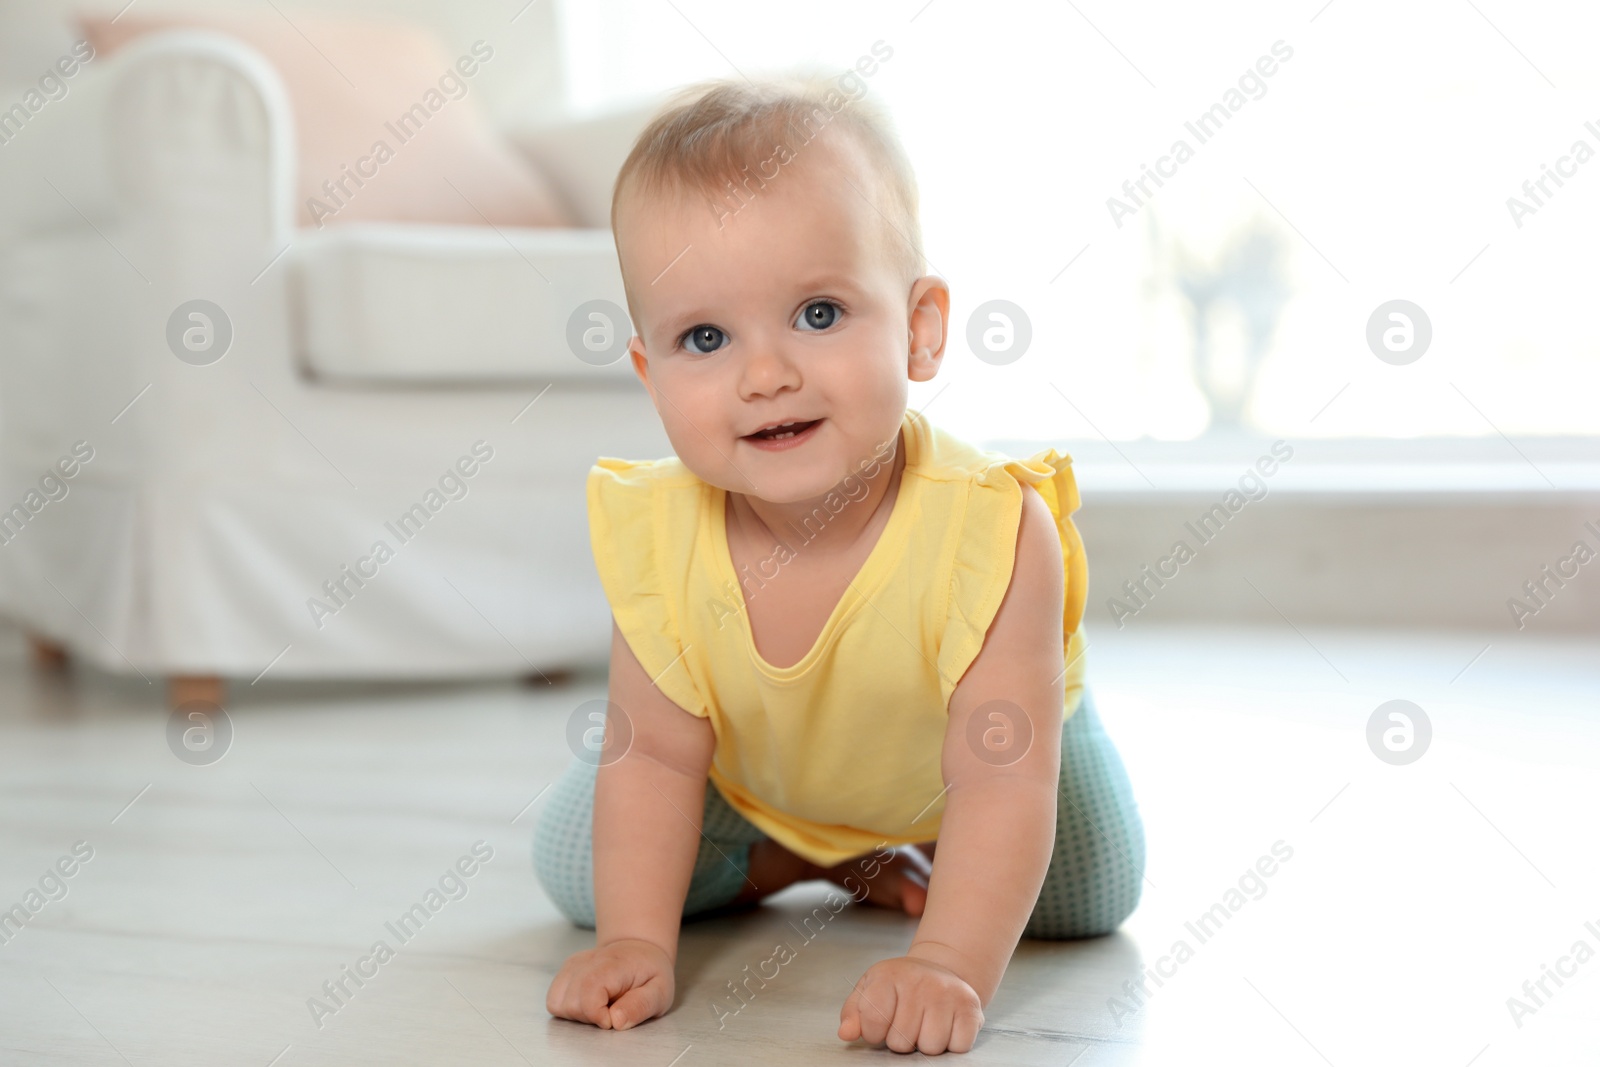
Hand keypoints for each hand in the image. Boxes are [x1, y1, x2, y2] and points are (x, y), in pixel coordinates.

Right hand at [546, 938, 673, 1030]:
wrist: (640, 950)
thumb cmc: (650, 973)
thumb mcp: (660, 992)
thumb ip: (641, 1006)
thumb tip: (616, 1022)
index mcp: (613, 964)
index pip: (589, 993)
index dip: (598, 1016)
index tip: (614, 1018)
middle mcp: (588, 960)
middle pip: (570, 1003)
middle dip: (590, 1018)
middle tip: (611, 1011)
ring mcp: (574, 964)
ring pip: (557, 1003)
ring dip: (577, 1014)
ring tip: (600, 1007)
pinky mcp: (566, 970)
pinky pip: (554, 999)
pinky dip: (567, 1008)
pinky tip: (588, 1003)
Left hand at [838, 955, 983, 1053]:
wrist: (939, 971)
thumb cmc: (899, 988)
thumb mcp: (869, 991)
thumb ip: (854, 1014)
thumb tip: (846, 1033)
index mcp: (889, 976)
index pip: (873, 1022)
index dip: (874, 1033)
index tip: (880, 1024)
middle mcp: (920, 980)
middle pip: (901, 1042)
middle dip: (901, 1040)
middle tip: (907, 1022)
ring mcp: (947, 992)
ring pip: (930, 1047)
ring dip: (926, 1044)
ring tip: (925, 1024)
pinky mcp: (970, 1006)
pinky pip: (958, 1046)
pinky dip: (952, 1044)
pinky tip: (945, 1026)